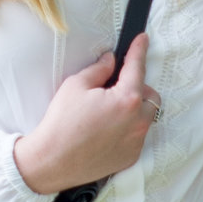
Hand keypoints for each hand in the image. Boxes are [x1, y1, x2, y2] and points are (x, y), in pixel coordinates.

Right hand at [14, 33, 158, 194]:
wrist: (52, 161)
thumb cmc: (61, 124)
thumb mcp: (75, 86)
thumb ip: (98, 70)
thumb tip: (110, 61)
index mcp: (126, 99)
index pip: (137, 67)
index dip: (139, 50)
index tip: (143, 40)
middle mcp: (137, 121)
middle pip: (150, 95)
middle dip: (137, 87)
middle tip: (114, 88)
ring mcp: (136, 141)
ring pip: (145, 117)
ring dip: (134, 109)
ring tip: (109, 112)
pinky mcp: (131, 156)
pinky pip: (137, 136)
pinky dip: (128, 129)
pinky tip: (106, 130)